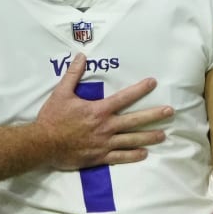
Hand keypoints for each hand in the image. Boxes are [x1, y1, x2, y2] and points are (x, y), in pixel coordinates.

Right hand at [37, 52, 169, 170]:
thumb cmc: (53, 118)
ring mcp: (104, 143)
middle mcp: (105, 127)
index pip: (124, 98)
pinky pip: (120, 157)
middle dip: (153, 115)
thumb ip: (73, 75)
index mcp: (98, 110)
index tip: (153, 83)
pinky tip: (144, 153)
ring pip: (131, 140)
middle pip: (134, 120)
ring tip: (163, 135)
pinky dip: (133, 156)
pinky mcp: (99, 157)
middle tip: (169, 112)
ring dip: (149, 137)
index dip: (140, 89)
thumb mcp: (61, 93)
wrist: (43, 144)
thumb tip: (81, 56)